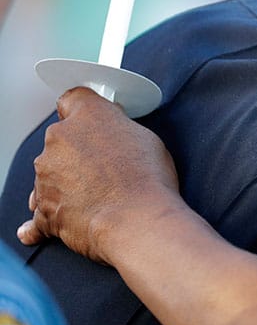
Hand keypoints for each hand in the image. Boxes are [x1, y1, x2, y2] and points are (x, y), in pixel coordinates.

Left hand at [18, 87, 182, 264]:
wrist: (137, 221)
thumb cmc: (148, 180)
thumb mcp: (148, 139)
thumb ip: (120, 129)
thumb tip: (115, 134)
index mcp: (87, 115)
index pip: (73, 100)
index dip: (82, 112)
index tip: (90, 122)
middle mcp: (59, 138)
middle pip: (61, 140)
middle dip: (78, 153)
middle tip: (106, 168)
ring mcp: (46, 174)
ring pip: (51, 174)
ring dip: (67, 183)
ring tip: (98, 198)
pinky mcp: (44, 207)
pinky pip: (40, 213)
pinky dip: (48, 219)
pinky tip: (52, 225)